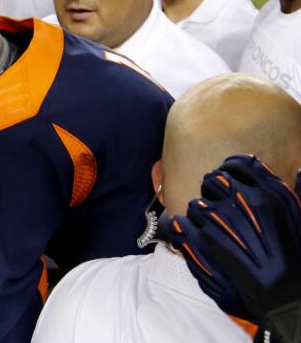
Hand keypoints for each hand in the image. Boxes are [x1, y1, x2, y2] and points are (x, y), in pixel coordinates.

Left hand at [158, 155, 300, 342]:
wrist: (282, 300)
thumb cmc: (295, 263)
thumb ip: (298, 193)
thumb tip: (300, 171)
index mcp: (266, 194)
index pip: (237, 164)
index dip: (231, 171)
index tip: (229, 181)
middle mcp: (239, 203)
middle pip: (211, 180)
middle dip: (213, 193)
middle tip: (221, 211)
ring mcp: (214, 221)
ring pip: (195, 204)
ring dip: (201, 217)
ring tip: (214, 234)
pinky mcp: (195, 241)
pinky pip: (178, 223)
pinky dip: (182, 231)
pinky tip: (193, 240)